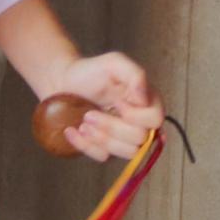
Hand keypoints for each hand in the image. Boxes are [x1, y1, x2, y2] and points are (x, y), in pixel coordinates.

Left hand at [29, 49, 161, 160]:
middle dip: (111, 126)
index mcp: (147, 101)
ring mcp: (124, 138)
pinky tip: (73, 130)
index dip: (136, 116)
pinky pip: (103, 156)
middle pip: (139, 139)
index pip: (156, 119)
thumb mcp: (115, 63)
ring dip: (100, 137)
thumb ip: (136, 74)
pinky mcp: (107, 149)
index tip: (117, 103)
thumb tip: (145, 98)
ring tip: (82, 121)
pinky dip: (85, 144)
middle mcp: (141, 122)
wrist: (63, 83)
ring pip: (124, 151)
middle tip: (89, 114)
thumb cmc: (90, 71)